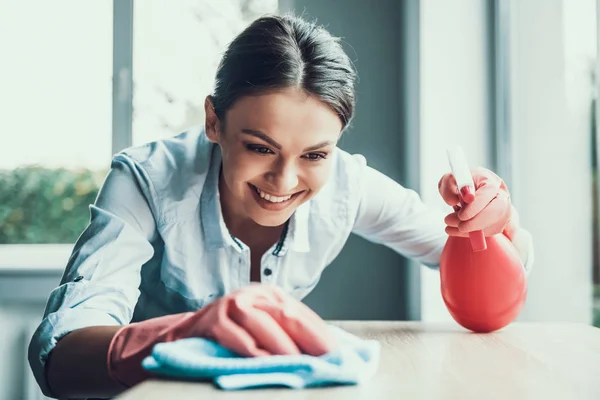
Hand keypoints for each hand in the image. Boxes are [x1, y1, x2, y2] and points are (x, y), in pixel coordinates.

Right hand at [183, 284, 334, 356]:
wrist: (189, 332)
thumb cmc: (234, 332)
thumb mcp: (263, 325)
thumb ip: (288, 333)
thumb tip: (325, 353)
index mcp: (271, 296)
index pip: (301, 314)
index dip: (319, 335)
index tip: (336, 355)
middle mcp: (254, 295)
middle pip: (286, 315)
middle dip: (308, 339)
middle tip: (324, 360)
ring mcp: (232, 305)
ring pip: (263, 324)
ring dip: (282, 346)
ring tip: (299, 364)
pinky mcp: (214, 321)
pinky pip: (237, 337)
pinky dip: (252, 351)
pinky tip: (264, 362)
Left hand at [438, 167, 516, 238]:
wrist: (468, 192)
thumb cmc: (459, 184)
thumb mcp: (449, 180)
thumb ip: (449, 187)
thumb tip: (453, 201)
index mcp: (489, 180)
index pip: (488, 192)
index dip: (476, 206)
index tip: (461, 216)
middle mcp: (501, 194)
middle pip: (498, 211)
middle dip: (477, 222)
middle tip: (460, 227)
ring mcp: (505, 210)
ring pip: (494, 225)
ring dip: (472, 230)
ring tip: (450, 225)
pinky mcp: (502, 223)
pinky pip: (492, 232)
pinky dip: (474, 235)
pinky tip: (458, 230)